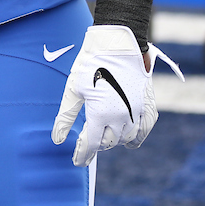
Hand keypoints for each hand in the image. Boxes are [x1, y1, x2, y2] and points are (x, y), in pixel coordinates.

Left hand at [50, 25, 182, 166]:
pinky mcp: (147, 104)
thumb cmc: (90, 64)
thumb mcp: (73, 89)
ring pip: (126, 138)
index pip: (91, 144)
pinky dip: (135, 137)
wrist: (117, 43)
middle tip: (88, 140)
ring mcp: (137, 112)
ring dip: (114, 140)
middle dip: (97, 144)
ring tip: (104, 135)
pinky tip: (128, 139)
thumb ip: (66, 116)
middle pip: (109, 142)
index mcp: (100, 114)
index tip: (77, 161)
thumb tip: (57, 139)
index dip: (83, 155)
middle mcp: (121, 117)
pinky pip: (144, 130)